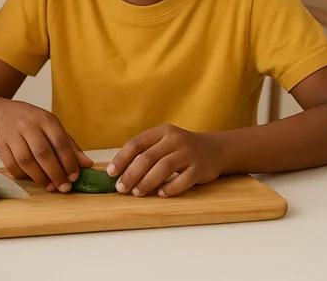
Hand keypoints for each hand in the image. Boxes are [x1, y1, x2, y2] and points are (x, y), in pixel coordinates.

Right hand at [0, 101, 92, 192]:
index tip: (74, 177)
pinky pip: (11, 165)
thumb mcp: (55, 130)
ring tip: (50, 186)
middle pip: (42, 152)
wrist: (8, 114)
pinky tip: (33, 179)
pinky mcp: (0, 144)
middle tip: (64, 187)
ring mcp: (12, 134)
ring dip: (39, 177)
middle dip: (55, 173)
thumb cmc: (37, 125)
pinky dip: (23, 176)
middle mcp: (28, 124)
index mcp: (46, 119)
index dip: (68, 161)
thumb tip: (87, 165)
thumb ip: (71, 148)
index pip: (59, 141)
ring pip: (25, 160)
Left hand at [107, 125, 222, 197]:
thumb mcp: (164, 143)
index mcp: (162, 132)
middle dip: (131, 174)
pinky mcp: (200, 168)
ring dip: (147, 182)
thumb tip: (120, 172)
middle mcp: (175, 139)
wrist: (215, 149)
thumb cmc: (181, 149)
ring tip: (137, 193)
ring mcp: (189, 153)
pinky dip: (170, 188)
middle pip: (148, 157)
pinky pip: (183, 180)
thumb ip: (146, 153)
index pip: (137, 143)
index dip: (122, 158)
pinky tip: (161, 194)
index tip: (111, 173)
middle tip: (121, 188)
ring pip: (164, 168)